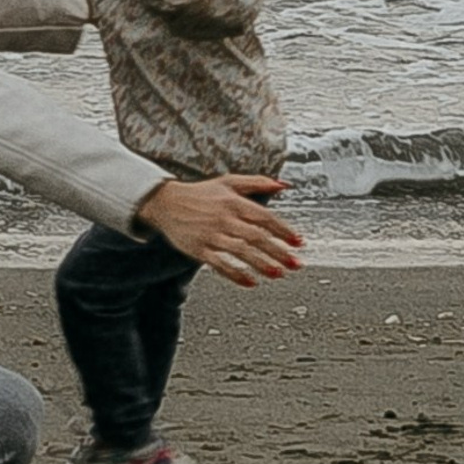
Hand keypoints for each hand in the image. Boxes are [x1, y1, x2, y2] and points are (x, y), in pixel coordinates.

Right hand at [135, 175, 302, 286]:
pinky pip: (220, 264)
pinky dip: (236, 274)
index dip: (283, 230)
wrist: (165, 202)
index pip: (265, 217)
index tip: (298, 242)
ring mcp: (211, 235)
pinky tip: (250, 282)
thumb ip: (258, 182)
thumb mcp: (228, 181)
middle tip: (296, 264)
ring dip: (262, 264)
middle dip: (279, 252)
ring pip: (241, 252)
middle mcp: (224, 218)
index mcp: (234, 201)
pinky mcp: (199, 249)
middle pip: (257, 237)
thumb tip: (283, 185)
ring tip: (278, 274)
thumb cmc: (200, 193)